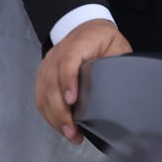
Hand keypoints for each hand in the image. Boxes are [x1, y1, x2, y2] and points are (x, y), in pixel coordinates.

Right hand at [35, 19, 131, 144]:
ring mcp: (48, 64)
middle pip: (52, 83)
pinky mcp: (43, 75)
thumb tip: (120, 86)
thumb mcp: (116, 46)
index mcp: (80, 42)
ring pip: (44, 93)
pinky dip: (49, 114)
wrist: (87, 28)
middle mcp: (58, 52)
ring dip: (55, 117)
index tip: (73, 101)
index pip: (68, 62)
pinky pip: (41, 97)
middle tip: (73, 130)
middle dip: (61, 111)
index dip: (69, 82)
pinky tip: (60, 125)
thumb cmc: (103, 39)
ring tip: (69, 133)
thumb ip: (117, 62)